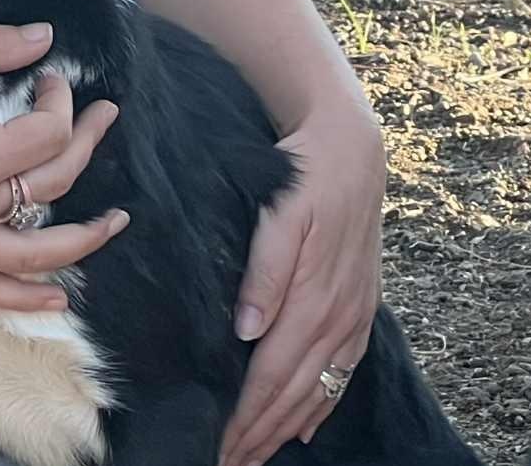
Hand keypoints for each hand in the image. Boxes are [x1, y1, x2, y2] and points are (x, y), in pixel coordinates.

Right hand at [0, 23, 125, 311]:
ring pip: (31, 254)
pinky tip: (56, 299)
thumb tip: (45, 37)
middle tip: (101, 117)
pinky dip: (22, 299)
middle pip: (50, 186)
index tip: (49, 76)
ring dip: (80, 240)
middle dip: (84, 145)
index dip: (60, 101)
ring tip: (113, 222)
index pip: (46, 136)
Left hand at [219, 110, 385, 465]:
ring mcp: (353, 313)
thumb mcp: (280, 215)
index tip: (221, 444)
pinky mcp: (361, 304)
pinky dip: (324, 401)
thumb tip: (248, 333)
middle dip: (261, 433)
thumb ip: (264, 274)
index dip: (247, 414)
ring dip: (289, 425)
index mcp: (312, 298)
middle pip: (295, 392)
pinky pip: (343, 368)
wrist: (349, 148)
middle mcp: (337, 316)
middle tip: (229, 462)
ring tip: (260, 453)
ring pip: (320, 387)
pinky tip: (309, 421)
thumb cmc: (305, 178)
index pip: (272, 374)